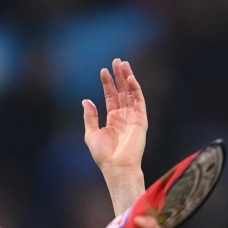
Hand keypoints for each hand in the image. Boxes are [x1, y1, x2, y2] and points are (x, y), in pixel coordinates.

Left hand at [83, 59, 146, 175]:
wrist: (117, 166)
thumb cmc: (104, 155)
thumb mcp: (91, 133)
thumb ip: (90, 116)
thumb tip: (86, 100)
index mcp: (112, 120)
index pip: (111, 97)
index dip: (108, 84)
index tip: (103, 71)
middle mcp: (124, 117)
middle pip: (122, 92)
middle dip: (119, 77)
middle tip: (116, 61)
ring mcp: (133, 118)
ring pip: (131, 93)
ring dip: (127, 78)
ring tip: (123, 64)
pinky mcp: (141, 120)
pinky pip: (139, 101)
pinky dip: (136, 89)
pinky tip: (130, 78)